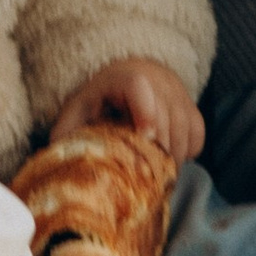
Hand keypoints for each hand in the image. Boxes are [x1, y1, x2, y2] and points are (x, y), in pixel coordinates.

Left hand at [49, 56, 204, 161]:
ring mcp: (178, 92)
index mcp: (122, 77)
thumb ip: (66, 134)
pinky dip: (187, 152)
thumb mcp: (77, 112)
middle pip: (166, 115)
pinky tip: (167, 161)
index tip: (145, 138)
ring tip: (153, 176)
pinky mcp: (191, 106)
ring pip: (184, 129)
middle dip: (156, 151)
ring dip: (172, 158)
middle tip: (144, 178)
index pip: (139, 86)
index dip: (145, 111)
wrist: (128, 77)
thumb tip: (59, 164)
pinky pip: (197, 134)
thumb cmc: (99, 101)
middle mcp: (156, 79)